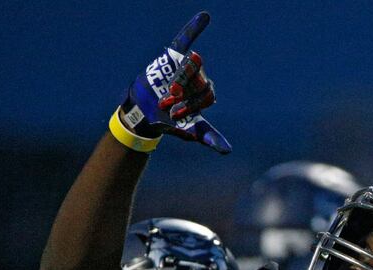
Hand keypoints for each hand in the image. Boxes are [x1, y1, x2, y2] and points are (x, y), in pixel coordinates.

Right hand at [120, 12, 230, 153]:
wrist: (144, 114)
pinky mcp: (171, 57)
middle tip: (168, 104)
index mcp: (205, 93)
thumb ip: (210, 136)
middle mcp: (199, 78)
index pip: (208, 95)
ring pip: (189, 68)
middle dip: (183, 97)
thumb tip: (228, 150)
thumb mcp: (190, 130)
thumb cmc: (170, 121)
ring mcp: (186, 67)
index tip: (178, 115)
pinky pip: (185, 40)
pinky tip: (205, 16)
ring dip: (179, 81)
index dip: (193, 106)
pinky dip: (194, 28)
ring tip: (166, 92)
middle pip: (199, 82)